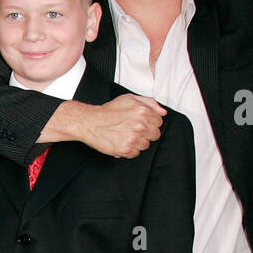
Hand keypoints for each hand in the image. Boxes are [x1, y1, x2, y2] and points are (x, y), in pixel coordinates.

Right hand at [40, 95, 164, 157]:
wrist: (89, 122)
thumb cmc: (108, 111)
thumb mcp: (129, 98)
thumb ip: (150, 103)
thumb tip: (163, 112)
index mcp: (143, 111)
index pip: (159, 122)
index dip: (150, 122)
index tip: (140, 122)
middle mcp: (139, 125)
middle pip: (154, 135)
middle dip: (145, 133)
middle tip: (133, 129)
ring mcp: (133, 138)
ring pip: (145, 145)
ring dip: (137, 142)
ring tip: (125, 135)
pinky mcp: (125, 149)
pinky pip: (135, 153)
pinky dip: (129, 150)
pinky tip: (121, 141)